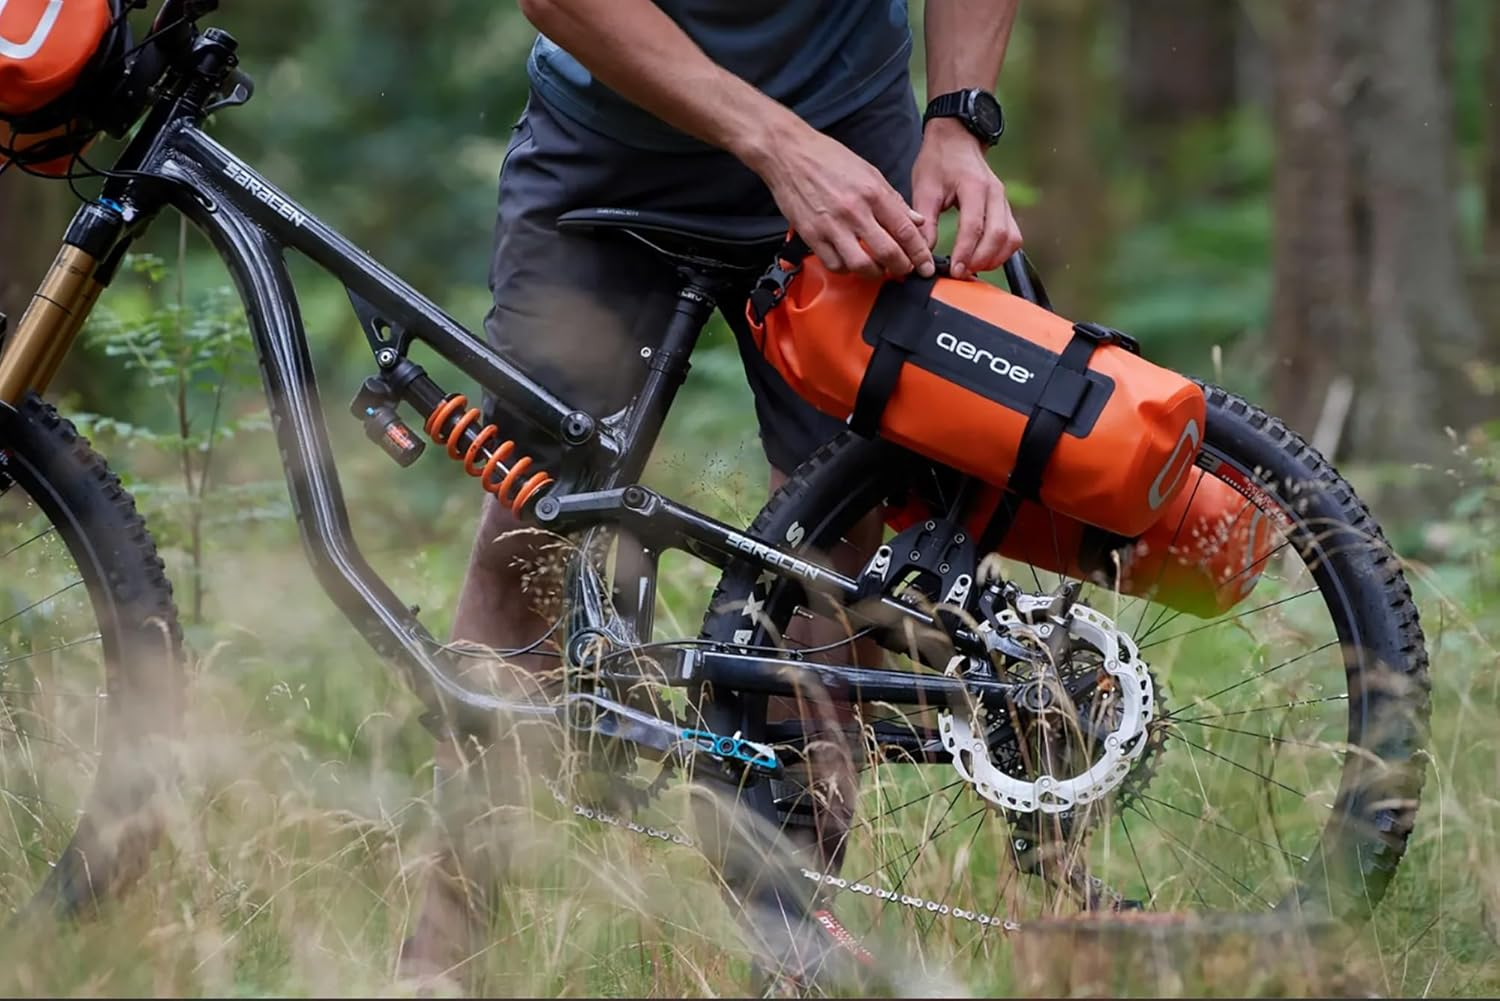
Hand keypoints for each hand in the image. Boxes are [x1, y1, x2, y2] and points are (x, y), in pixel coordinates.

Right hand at [748, 121, 935, 279]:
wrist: (789, 153)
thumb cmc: (827, 158)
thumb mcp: (869, 171)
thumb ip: (893, 199)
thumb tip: (915, 220)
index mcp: (873, 193)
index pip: (905, 231)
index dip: (919, 253)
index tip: (924, 264)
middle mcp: (854, 211)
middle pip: (888, 253)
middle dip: (902, 268)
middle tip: (904, 271)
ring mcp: (832, 226)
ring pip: (861, 265)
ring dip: (875, 273)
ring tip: (878, 269)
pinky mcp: (812, 235)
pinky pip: (834, 264)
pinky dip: (847, 269)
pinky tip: (851, 262)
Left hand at [911, 118, 1021, 278]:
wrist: (956, 139)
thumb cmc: (938, 161)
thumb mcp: (924, 189)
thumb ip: (925, 223)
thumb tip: (923, 255)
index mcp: (974, 187)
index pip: (975, 226)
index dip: (965, 252)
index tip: (954, 270)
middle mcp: (995, 194)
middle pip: (999, 235)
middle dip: (981, 259)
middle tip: (961, 273)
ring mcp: (1004, 201)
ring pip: (1011, 238)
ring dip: (994, 258)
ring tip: (971, 268)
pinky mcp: (1006, 208)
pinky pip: (1013, 236)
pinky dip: (1002, 252)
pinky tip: (982, 259)